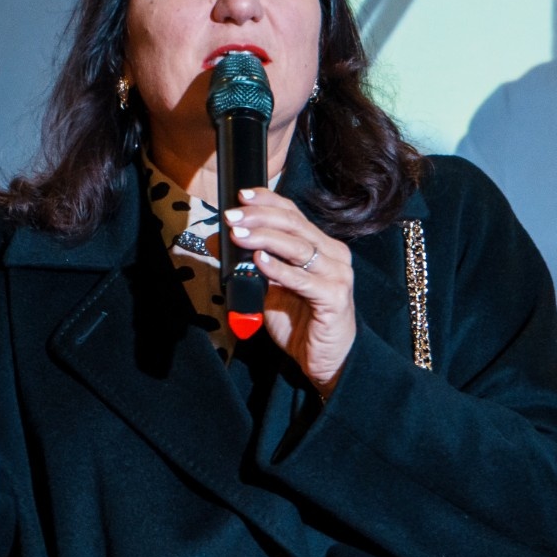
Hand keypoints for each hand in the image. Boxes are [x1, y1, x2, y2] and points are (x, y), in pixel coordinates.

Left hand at [224, 189, 354, 394]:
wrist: (324, 360)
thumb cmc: (300, 322)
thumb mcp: (267, 288)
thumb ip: (250, 263)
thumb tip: (218, 240)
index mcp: (320, 246)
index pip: (293, 214)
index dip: (267, 201)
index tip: (240, 196)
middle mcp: (333, 255)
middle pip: (294, 225)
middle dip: (260, 217)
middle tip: (232, 217)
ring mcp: (337, 275)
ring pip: (298, 247)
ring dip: (265, 238)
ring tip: (238, 236)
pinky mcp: (334, 298)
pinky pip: (303, 279)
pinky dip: (279, 269)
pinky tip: (259, 261)